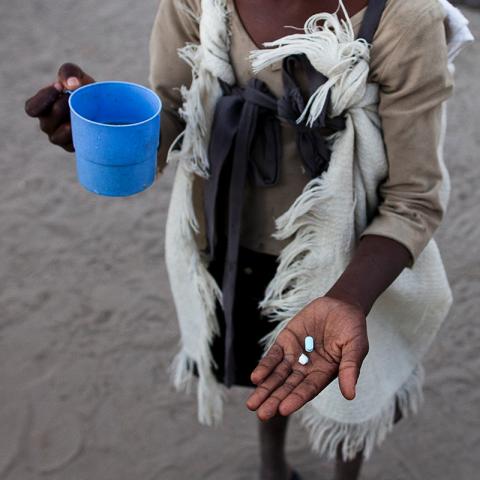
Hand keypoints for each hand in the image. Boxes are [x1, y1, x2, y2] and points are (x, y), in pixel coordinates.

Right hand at [25, 63, 94, 151]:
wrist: (109, 111)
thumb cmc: (86, 91)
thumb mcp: (78, 76)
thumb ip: (70, 72)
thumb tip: (71, 84)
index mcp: (43, 108)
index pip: (31, 109)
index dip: (42, 99)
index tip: (59, 86)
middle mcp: (49, 125)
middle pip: (46, 122)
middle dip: (61, 108)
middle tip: (76, 98)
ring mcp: (60, 139)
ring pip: (57, 137)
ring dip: (69, 124)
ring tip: (82, 114)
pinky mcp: (74, 148)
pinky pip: (72, 146)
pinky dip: (80, 136)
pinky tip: (88, 127)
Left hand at [246, 296, 368, 420]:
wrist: (341, 305)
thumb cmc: (352, 328)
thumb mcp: (355, 347)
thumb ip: (350, 368)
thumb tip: (350, 395)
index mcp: (324, 374)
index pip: (307, 390)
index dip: (295, 399)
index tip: (283, 410)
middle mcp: (307, 368)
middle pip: (288, 387)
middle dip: (274, 400)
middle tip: (261, 414)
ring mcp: (295, 355)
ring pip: (277, 375)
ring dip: (265, 388)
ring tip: (252, 403)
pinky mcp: (286, 341)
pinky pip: (273, 356)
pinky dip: (264, 366)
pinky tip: (256, 378)